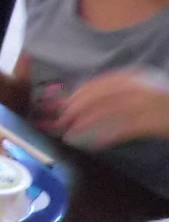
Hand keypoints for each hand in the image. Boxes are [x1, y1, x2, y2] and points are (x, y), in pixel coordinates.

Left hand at [54, 68, 168, 146]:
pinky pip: (126, 129)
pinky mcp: (154, 123)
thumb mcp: (142, 90)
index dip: (81, 93)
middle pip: (102, 96)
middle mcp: (141, 87)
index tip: (66, 104)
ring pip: (110, 112)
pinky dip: (109, 136)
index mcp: (137, 77)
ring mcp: (148, 104)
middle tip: (62, 121)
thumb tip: (87, 104)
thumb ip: (120, 93)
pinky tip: (96, 144)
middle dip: (78, 108)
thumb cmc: (162, 103)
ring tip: (71, 133)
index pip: (103, 82)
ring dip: (87, 123)